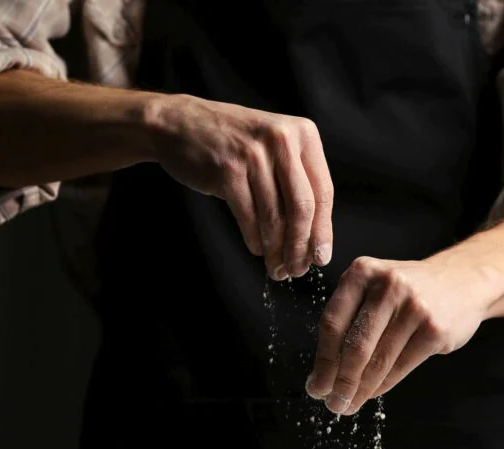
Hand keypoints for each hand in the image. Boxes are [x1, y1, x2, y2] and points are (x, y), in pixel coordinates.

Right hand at [146, 94, 333, 278]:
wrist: (180, 124)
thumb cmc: (232, 142)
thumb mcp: (274, 147)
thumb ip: (297, 180)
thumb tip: (314, 237)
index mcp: (303, 133)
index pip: (323, 191)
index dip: (323, 231)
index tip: (320, 257)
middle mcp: (282, 139)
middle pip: (302, 207)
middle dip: (300, 246)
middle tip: (297, 269)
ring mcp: (253, 154)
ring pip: (274, 216)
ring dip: (276, 249)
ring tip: (277, 268)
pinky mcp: (227, 170)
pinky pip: (248, 216)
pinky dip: (254, 239)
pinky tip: (257, 249)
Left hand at [305, 256, 497, 414]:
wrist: (463, 281)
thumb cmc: (406, 292)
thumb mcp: (373, 288)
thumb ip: (348, 319)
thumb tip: (322, 373)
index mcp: (362, 272)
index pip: (332, 323)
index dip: (322, 360)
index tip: (315, 386)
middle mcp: (387, 285)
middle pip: (355, 345)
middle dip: (340, 381)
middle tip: (332, 404)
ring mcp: (414, 307)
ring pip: (378, 361)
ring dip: (360, 390)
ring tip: (348, 405)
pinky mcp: (434, 330)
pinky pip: (400, 366)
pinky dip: (382, 386)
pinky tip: (371, 394)